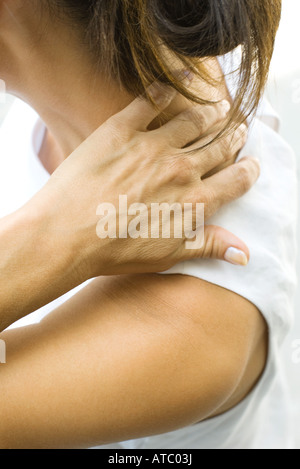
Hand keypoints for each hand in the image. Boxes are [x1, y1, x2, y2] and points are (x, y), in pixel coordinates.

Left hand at [28, 84, 259, 278]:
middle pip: (220, 144)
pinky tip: (178, 82)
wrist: (66, 235)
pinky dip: (168, 88)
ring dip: (211, 111)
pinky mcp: (121, 129)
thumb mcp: (167, 256)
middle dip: (234, 135)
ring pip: (194, 120)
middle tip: (238, 128)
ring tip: (218, 107)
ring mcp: (152, 145)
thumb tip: (244, 252)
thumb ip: (208, 245)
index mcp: (195, 201)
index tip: (252, 164)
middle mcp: (181, 169)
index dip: (249, 170)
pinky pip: (151, 100)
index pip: (237, 179)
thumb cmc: (115, 251)